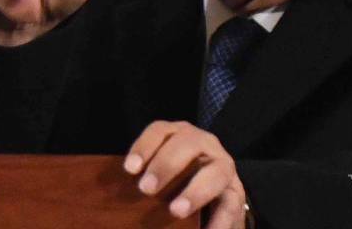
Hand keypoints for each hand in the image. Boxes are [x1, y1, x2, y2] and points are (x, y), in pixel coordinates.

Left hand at [124, 121, 249, 228]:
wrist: (216, 197)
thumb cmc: (177, 183)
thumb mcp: (161, 175)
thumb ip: (145, 178)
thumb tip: (115, 194)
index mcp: (179, 136)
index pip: (160, 131)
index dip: (144, 146)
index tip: (130, 169)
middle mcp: (204, 144)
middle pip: (187, 144)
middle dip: (166, 165)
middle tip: (146, 189)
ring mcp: (223, 167)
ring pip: (214, 173)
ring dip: (195, 191)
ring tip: (177, 211)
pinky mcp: (236, 193)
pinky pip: (230, 204)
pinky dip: (218, 220)